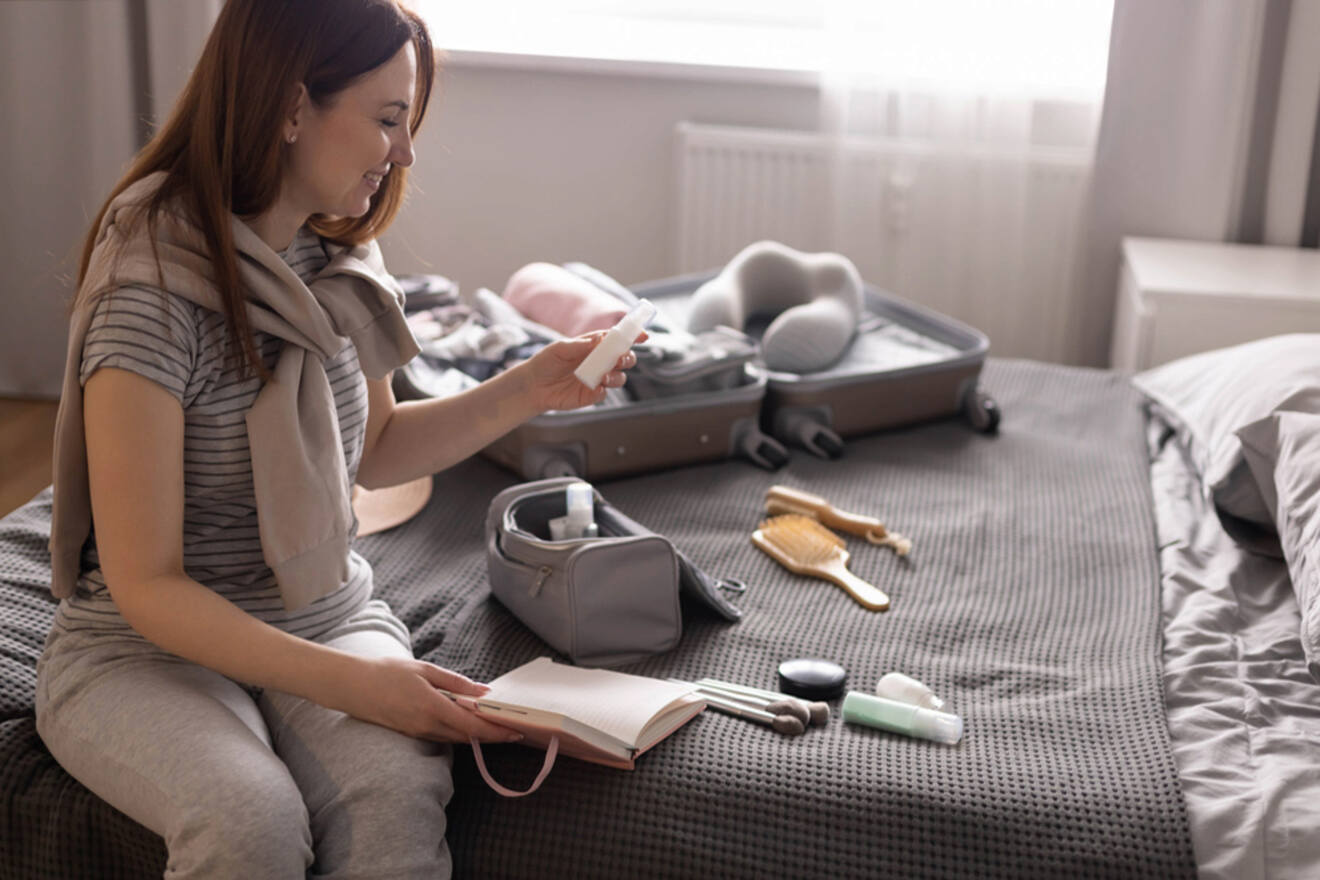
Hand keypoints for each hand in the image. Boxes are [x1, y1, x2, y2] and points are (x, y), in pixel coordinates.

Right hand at [340, 656, 522, 743]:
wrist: (352, 686)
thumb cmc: (387, 672)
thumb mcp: (425, 670)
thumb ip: (455, 682)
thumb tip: (482, 692)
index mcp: (432, 707)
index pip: (472, 727)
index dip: (496, 732)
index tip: (516, 732)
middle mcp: (426, 726)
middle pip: (467, 737)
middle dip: (492, 736)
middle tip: (514, 730)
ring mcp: (418, 733)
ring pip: (455, 738)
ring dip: (476, 735)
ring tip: (497, 726)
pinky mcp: (411, 734)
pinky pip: (442, 736)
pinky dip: (459, 732)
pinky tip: (468, 723)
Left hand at [524, 330, 645, 411]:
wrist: (533, 385)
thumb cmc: (546, 361)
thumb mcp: (560, 348)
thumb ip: (581, 344)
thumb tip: (600, 339)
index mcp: (595, 346)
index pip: (617, 339)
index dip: (632, 336)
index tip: (643, 335)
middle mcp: (600, 362)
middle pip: (625, 359)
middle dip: (627, 357)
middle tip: (619, 358)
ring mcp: (598, 379)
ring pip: (620, 378)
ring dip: (616, 376)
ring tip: (604, 376)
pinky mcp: (591, 395)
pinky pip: (604, 394)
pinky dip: (602, 391)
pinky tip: (594, 388)